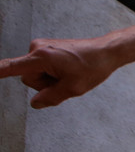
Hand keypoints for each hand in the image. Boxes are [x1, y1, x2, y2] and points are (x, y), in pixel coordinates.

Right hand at [0, 37, 117, 108]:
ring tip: (70, 73)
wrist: (105, 52)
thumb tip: (35, 103)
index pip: (11, 67)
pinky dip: (53, 73)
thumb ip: (51, 97)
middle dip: (45, 85)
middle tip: (67, 79)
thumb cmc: (92, 67)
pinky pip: (42, 69)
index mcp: (41, 57)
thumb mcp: (74, 89)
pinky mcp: (46, 49)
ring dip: (51, 79)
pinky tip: (68, 70)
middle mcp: (37, 48)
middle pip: (29, 79)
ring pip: (36, 75)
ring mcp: (41, 48)